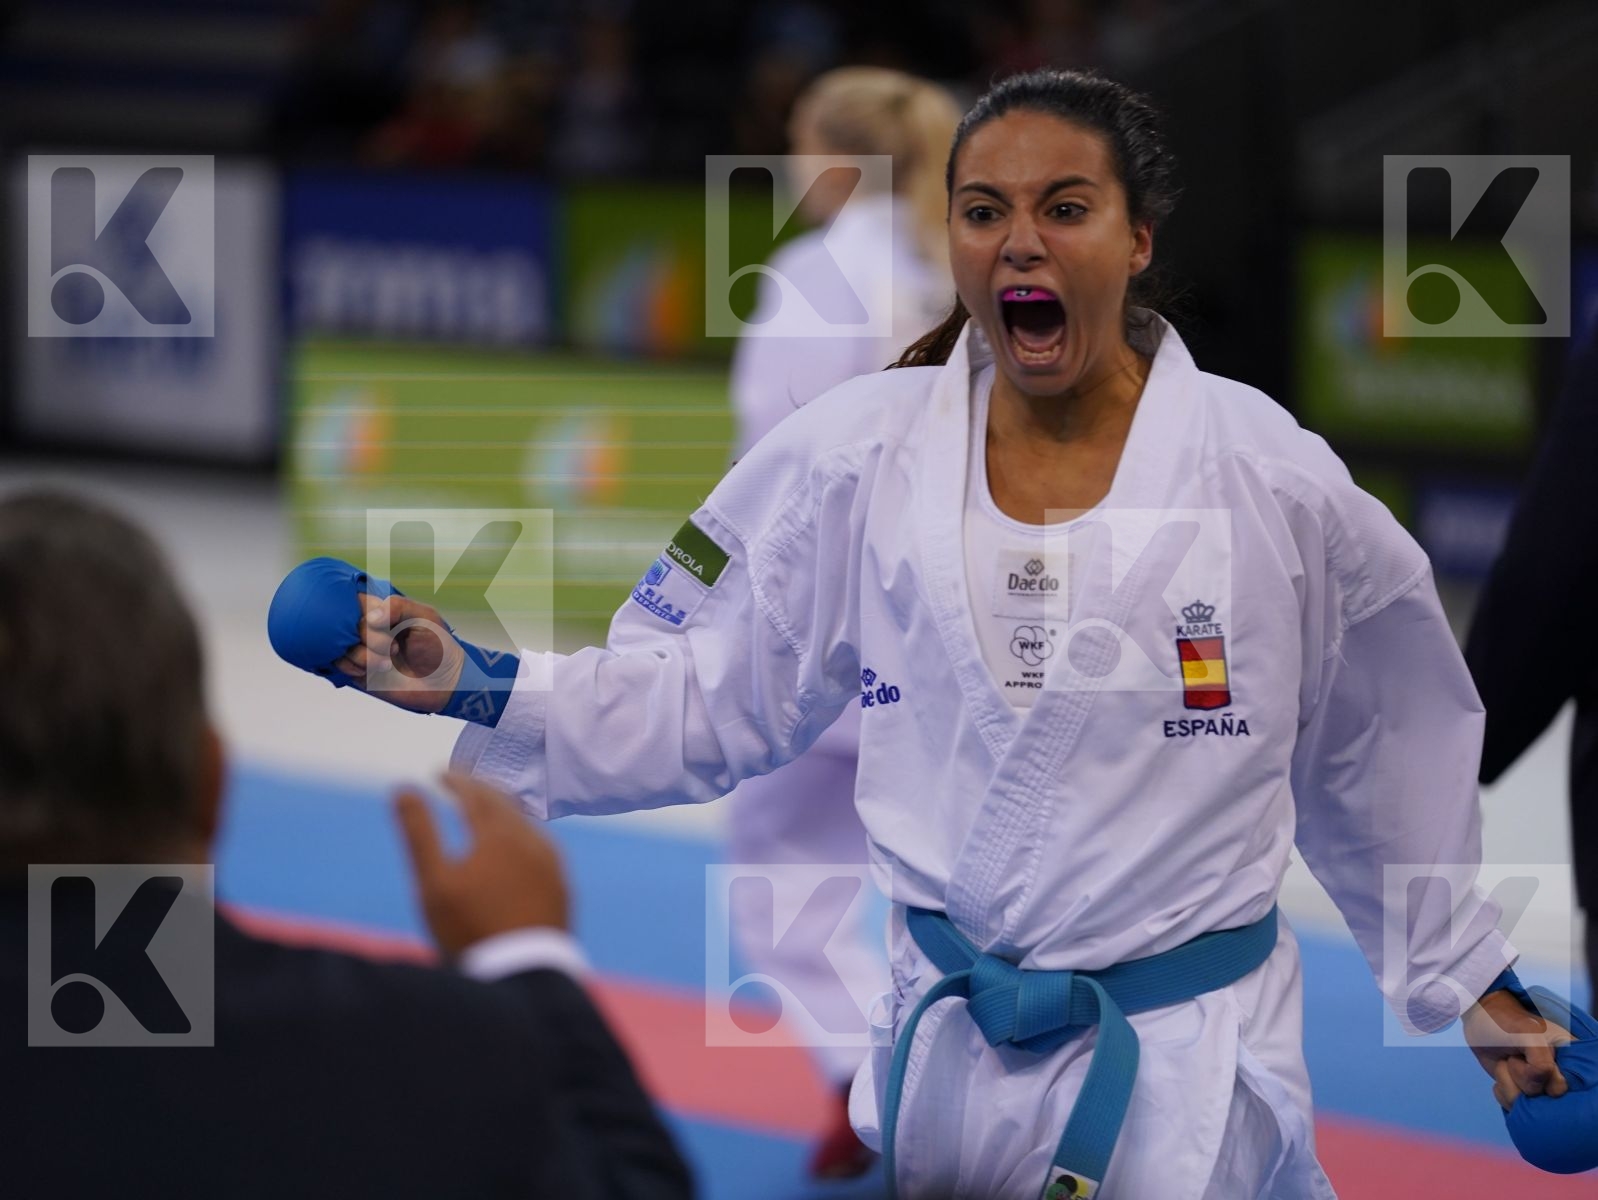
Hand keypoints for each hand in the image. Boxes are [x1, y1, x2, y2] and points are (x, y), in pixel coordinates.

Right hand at [334, 593, 464, 712]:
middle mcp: (369, 628)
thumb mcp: (425, 618)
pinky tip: (373, 671)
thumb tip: (371, 617)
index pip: (355, 601)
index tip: (380, 623)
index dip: (362, 611)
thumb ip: (398, 607)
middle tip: (394, 648)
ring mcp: (361, 648)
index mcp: (383, 611)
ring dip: (363, 655)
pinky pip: (338, 664)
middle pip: (346, 624)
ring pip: (340, 645)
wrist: (444, 683)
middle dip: (370, 637)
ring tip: (388, 664)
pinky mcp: (357, 670)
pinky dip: (353, 667)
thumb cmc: (438, 647)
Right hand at [394, 772, 569, 957]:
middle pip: (503, 803)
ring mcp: (550, 863)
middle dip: (480, 789)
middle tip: (462, 783)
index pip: (475, 794)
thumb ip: (419, 833)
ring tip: (486, 810)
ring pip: (525, 823)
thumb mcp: (434, 883)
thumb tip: (403, 789)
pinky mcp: (561, 884)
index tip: (439, 773)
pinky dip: (522, 835)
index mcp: (497, 834)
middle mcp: (529, 840)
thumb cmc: (469, 929)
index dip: (456, 780)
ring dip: (503, 810)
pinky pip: (541, 846)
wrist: (523, 973)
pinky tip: (516, 846)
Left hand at [1463, 987, 1573, 1109]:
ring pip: (1527, 1106)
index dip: (1540, 1076)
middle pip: (1543, 1101)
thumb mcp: (1529, 1036)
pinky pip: (1514, 1106)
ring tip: (1508, 1060)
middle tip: (1514, 1056)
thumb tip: (1542, 1090)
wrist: (1482, 1020)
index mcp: (1571, 1060)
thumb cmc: (1506, 1023)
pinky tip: (1502, 1072)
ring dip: (1509, 1082)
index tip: (1527, 1056)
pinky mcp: (1524, 1093)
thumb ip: (1542, 1065)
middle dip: (1522, 1079)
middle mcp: (1561, 1077)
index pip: (1562, 1087)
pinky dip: (1502, 1090)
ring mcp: (1542, 1087)